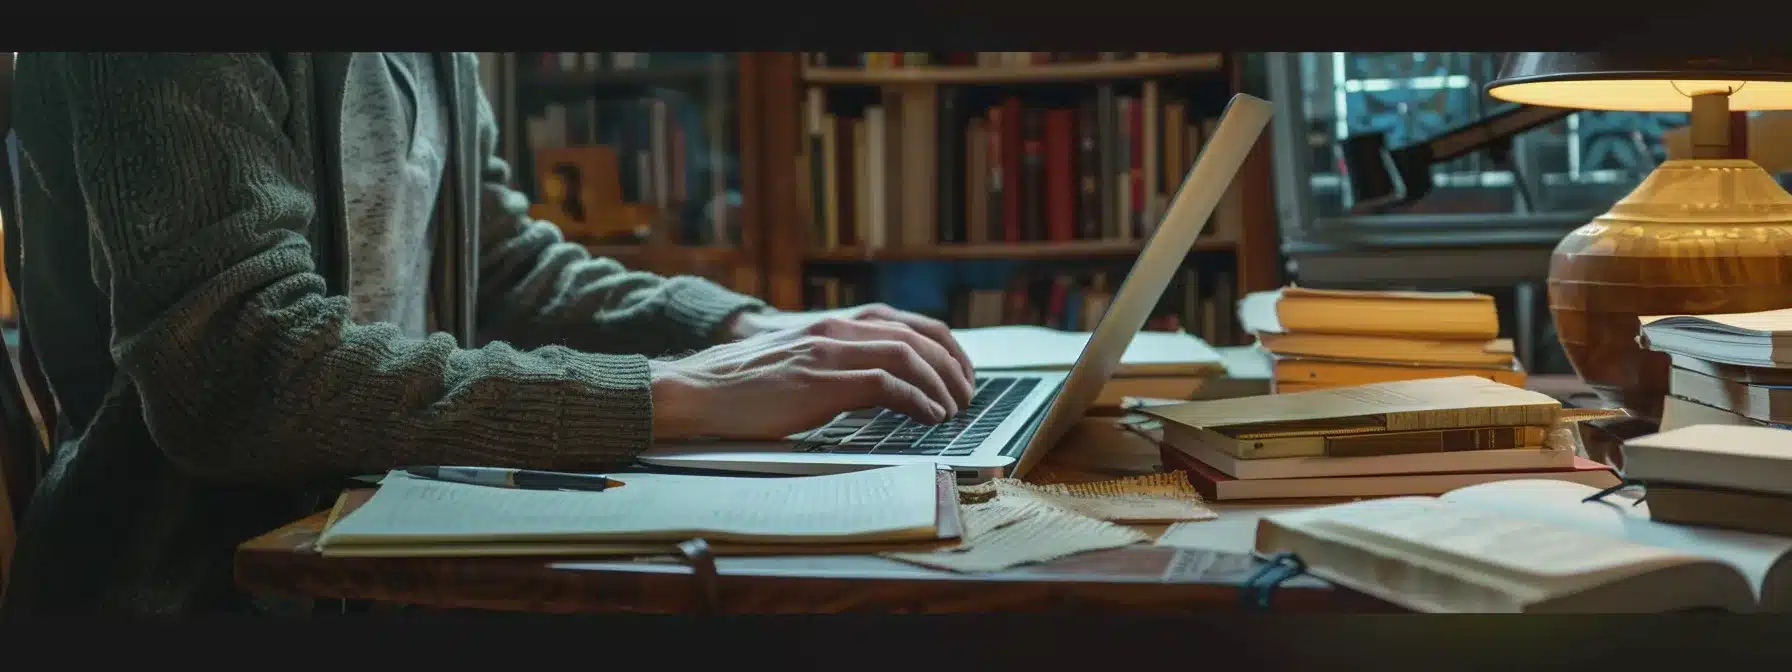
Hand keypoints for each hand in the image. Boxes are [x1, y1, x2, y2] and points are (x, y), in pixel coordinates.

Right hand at [654, 315, 976, 439]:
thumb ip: (832, 364)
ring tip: (953, 409)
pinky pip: (886, 386)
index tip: (959, 371)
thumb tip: (875, 387)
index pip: (904, 323)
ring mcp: (826, 354)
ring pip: (907, 356)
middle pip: (915, 335)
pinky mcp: (819, 383)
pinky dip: (917, 401)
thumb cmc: (738, 386)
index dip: (942, 345)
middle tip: (967, 394)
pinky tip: (929, 417)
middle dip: (952, 365)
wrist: (693, 391)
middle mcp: (833, 330)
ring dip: (940, 384)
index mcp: (829, 324)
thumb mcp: (794, 363)